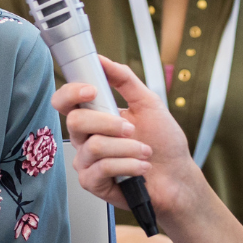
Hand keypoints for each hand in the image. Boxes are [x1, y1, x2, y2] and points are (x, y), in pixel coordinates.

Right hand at [54, 56, 197, 212]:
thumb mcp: (147, 103)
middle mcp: (85, 138)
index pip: (65, 101)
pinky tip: (141, 168)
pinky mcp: (91, 182)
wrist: (177, 176)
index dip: (72, 92)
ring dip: (128, 148)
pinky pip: (101, 169)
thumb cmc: (163, 142)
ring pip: (94, 146)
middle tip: (132, 129)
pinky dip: (128, 165)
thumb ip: (124, 80)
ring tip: (145, 152)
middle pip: (76, 122)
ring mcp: (86, 161)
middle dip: (109, 123)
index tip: (93, 90)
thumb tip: (103, 60)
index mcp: (93, 117)